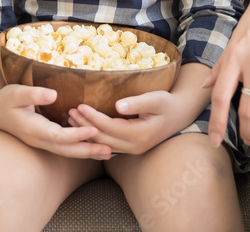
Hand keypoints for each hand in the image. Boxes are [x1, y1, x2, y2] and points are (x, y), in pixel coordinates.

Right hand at [0, 84, 112, 159]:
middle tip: (110, 150)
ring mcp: (42, 142)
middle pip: (67, 150)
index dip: (77, 134)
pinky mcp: (45, 139)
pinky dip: (79, 147)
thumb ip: (34, 93)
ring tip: (108, 152)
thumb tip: (54, 94)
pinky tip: (92, 145)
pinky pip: (65, 147)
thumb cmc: (6, 99)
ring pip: (67, 151)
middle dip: (88, 151)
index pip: (59, 136)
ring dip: (87, 152)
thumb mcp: (16, 92)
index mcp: (33, 129)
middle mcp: (39, 140)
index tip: (94, 129)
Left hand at [69, 90, 184, 155]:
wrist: (179, 115)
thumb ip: (138, 103)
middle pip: (103, 139)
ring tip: (72, 119)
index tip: (80, 105)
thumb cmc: (167, 104)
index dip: (93, 117)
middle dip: (85, 126)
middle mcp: (134, 146)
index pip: (109, 127)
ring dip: (86, 133)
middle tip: (69, 112)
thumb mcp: (156, 99)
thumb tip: (119, 105)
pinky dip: (94, 137)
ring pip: (103, 144)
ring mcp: (132, 149)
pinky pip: (108, 145)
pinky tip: (84, 128)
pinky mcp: (130, 147)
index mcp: (139, 135)